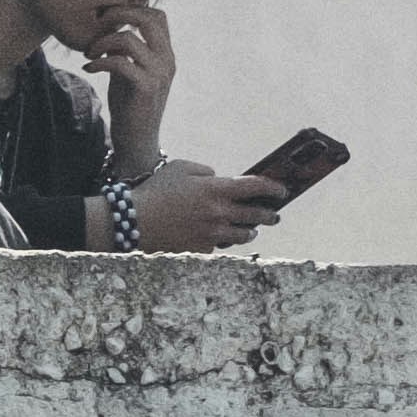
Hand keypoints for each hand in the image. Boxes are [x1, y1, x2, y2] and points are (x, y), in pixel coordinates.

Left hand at [97, 0, 175, 164]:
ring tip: (89, 54)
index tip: (107, 17)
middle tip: (97, 24)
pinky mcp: (145, 89)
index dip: (131, 8)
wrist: (136, 140)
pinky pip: (120, 63)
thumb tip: (109, 25)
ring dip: (102, 42)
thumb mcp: (129, 70)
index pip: (157, 15)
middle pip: (149, 19)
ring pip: (129, 40)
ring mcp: (159, 74)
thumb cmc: (130, 105)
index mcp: (165, 54)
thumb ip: (126, 49)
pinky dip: (99, 62)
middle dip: (119, 14)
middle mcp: (167, 61)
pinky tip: (89, 68)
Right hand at [124, 164, 284, 256]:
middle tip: (274, 215)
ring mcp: (211, 234)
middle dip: (269, 215)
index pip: (255, 187)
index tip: (281, 190)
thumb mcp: (181, 168)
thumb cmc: (156, 190)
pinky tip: (220, 238)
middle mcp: (219, 213)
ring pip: (242, 235)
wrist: (134, 221)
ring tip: (251, 230)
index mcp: (216, 189)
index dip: (273, 188)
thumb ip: (206, 171)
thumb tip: (219, 179)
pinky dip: (221, 241)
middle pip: (255, 215)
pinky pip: (219, 245)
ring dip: (249, 231)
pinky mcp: (201, 249)